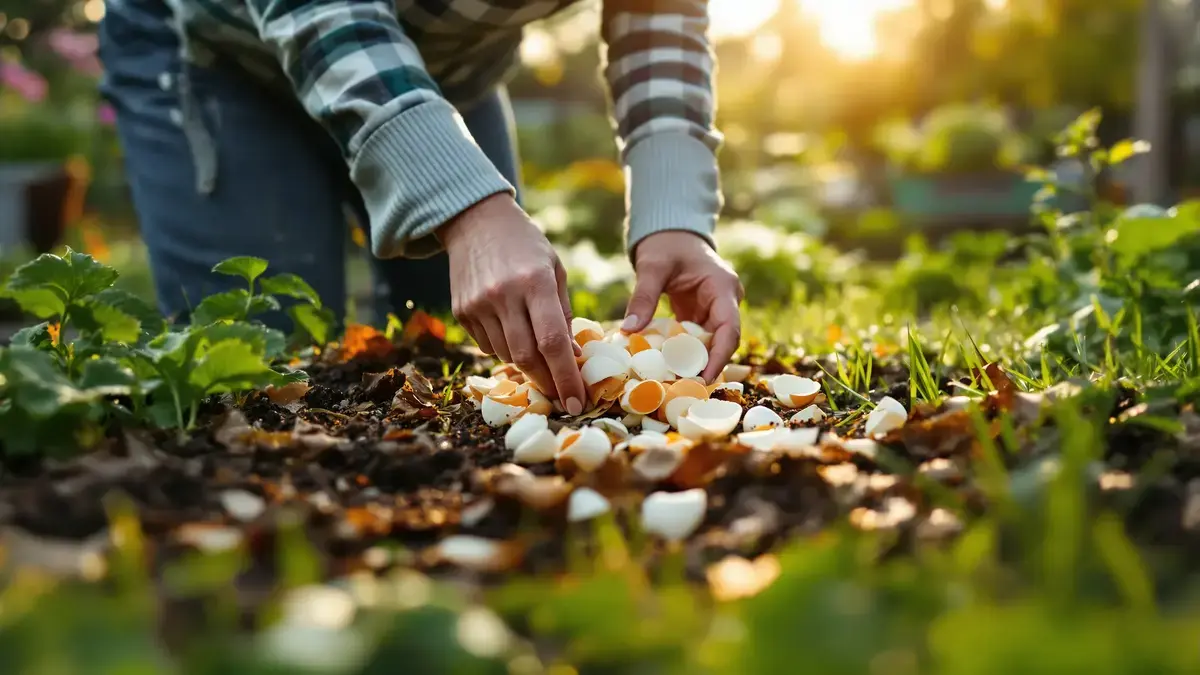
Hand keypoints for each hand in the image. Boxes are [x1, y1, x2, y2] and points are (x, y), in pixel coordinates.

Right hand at [438, 194, 586, 414]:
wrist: (476, 222)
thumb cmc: (526, 246)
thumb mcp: (555, 269)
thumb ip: (563, 313)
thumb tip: (572, 357)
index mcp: (535, 282)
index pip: (553, 341)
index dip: (566, 377)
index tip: (578, 402)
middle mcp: (504, 295)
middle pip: (527, 357)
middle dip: (548, 383)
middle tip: (564, 398)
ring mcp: (478, 305)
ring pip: (506, 355)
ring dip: (528, 367)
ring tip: (543, 365)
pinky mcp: (462, 312)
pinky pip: (488, 345)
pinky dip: (505, 350)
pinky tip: (515, 338)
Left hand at [622, 231, 742, 382]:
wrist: (670, 232)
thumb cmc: (665, 244)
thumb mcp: (652, 267)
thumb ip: (643, 297)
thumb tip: (628, 330)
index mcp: (722, 287)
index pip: (730, 329)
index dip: (719, 357)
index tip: (703, 378)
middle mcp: (725, 301)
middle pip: (723, 341)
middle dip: (706, 366)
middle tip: (684, 390)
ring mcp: (715, 309)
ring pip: (711, 343)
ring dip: (695, 363)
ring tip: (675, 385)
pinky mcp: (702, 315)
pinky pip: (698, 339)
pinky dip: (685, 354)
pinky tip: (668, 370)